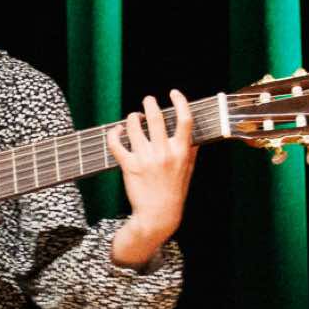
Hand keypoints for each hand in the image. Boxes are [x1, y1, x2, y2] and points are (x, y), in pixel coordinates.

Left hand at [105, 91, 196, 264]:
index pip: (185, 120)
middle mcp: (164, 153)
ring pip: (135, 127)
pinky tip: (117, 131)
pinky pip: (117, 143)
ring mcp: (146, 159)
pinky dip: (114, 133)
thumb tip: (193, 135)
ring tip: (134, 117)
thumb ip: (191, 151)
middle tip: (148, 100)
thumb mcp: (189, 171)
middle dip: (150, 103)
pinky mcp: (129, 166)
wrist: (158, 215)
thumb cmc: (174, 192)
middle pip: (157, 117)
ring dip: (133, 118)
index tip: (174, 93)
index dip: (180, 102)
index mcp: (181, 152)